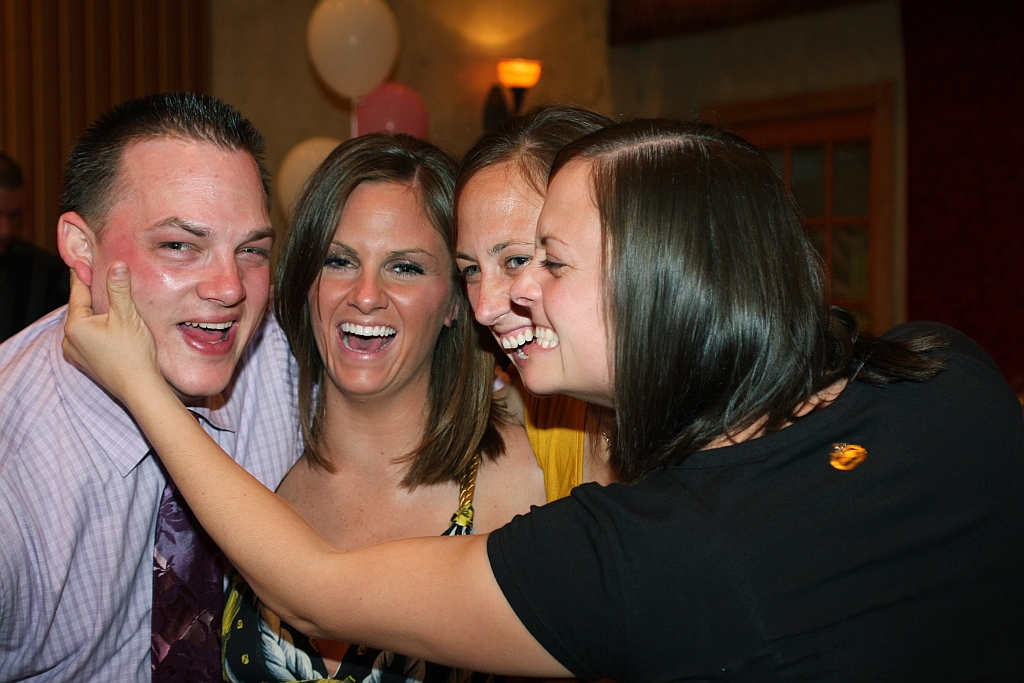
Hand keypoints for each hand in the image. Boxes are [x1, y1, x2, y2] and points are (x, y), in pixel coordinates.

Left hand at [62, 261, 164, 406]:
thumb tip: (117, 265)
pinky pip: (89, 338)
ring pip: (86, 324)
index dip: (84, 274)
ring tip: (111, 302)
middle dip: (93, 294)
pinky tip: (111, 327)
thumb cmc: (134, 354)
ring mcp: (77, 353)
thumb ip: (119, 289)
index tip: (84, 259)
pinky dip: (98, 329)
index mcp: (75, 325)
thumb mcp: (127, 316)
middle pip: (82, 308)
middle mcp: (69, 340)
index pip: (79, 292)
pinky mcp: (87, 363)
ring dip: (97, 314)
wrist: (140, 389)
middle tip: (103, 278)